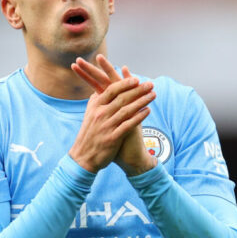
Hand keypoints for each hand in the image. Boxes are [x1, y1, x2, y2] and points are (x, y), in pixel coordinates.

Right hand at [71, 55, 156, 174]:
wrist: (83, 157)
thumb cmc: (89, 134)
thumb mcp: (88, 115)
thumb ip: (95, 101)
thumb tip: (99, 88)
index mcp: (95, 106)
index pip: (111, 90)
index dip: (125, 84)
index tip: (137, 79)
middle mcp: (100, 114)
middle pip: (122, 98)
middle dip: (138, 90)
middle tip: (150, 84)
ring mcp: (107, 126)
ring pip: (127, 110)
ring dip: (142, 101)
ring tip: (153, 95)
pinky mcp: (113, 138)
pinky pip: (128, 125)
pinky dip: (139, 117)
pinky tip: (148, 111)